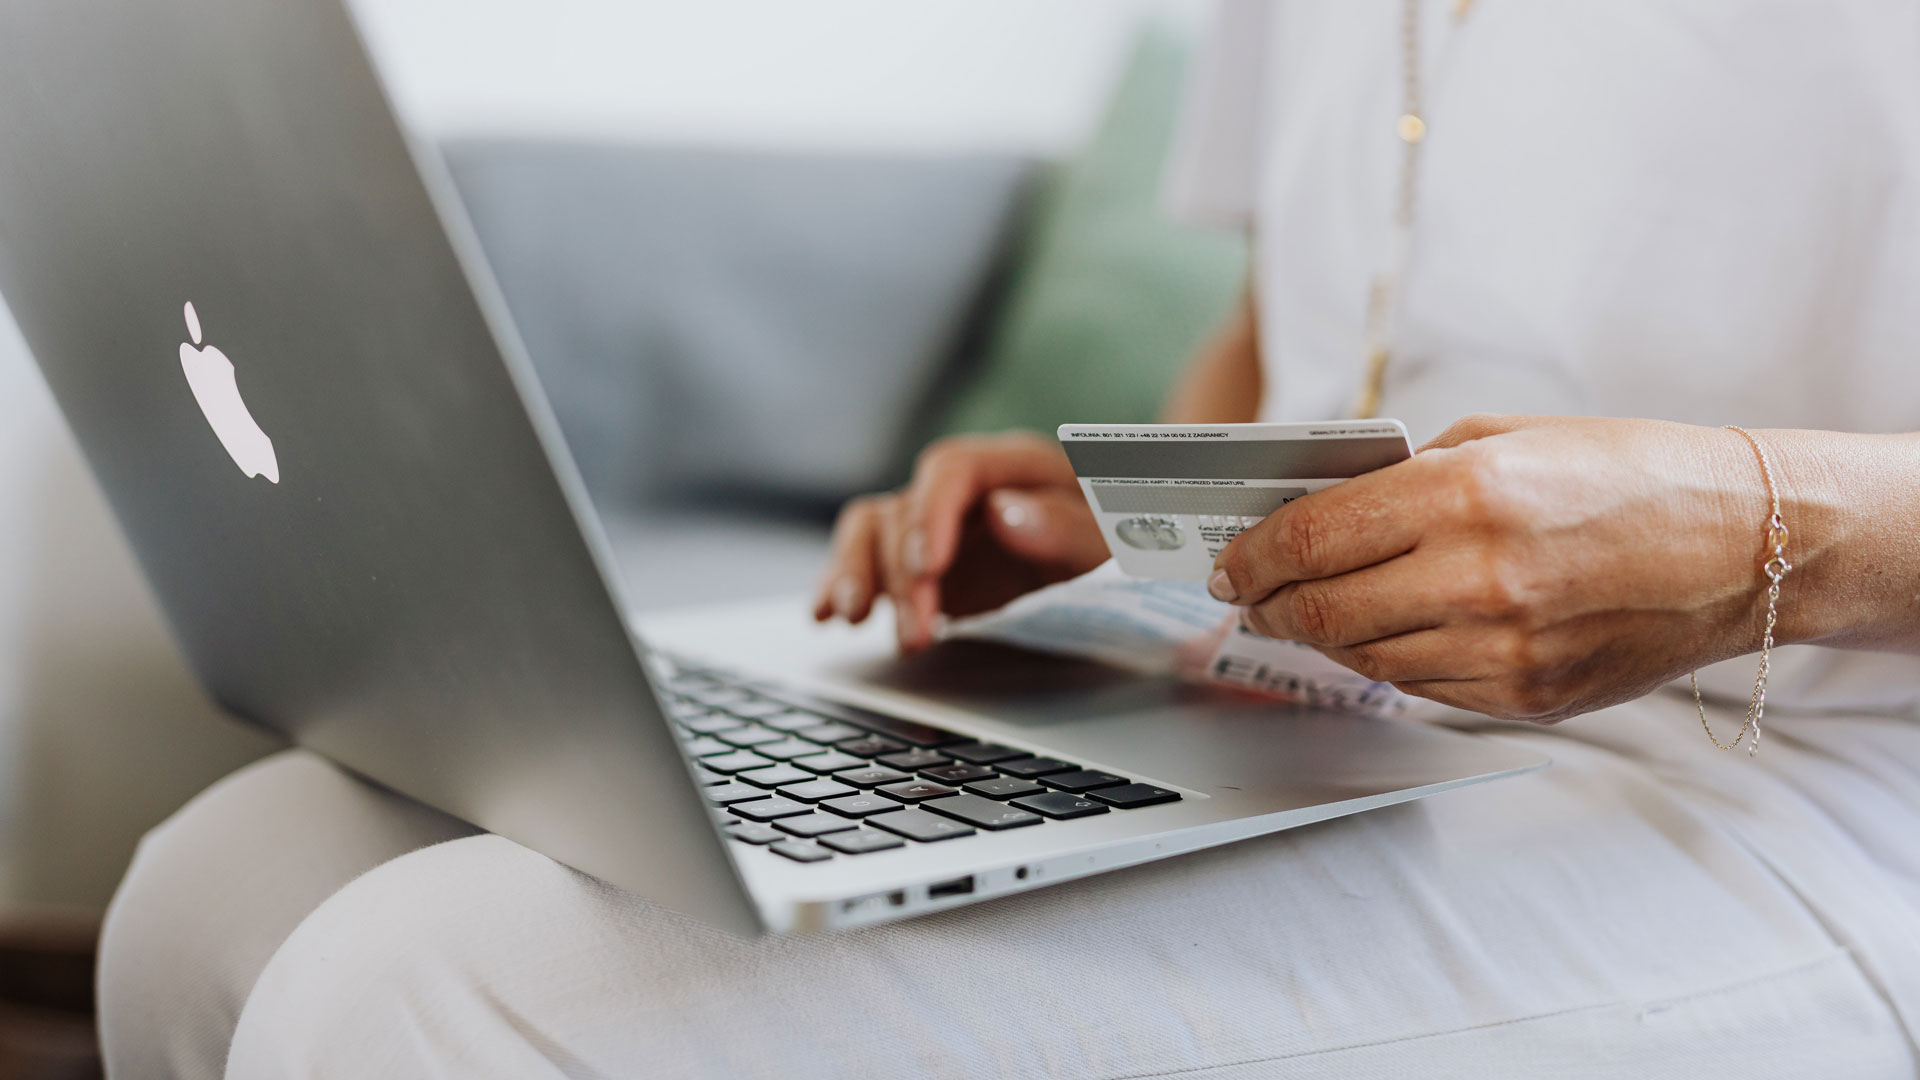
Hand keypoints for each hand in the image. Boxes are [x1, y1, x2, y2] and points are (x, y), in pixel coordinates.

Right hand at [813, 431, 1107, 651]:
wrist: (1121, 561)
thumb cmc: (1122, 542)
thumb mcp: (1114, 540)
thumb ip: (1067, 526)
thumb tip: (1005, 514)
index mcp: (1014, 465)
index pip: (952, 469)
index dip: (930, 513)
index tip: (927, 566)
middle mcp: (964, 488)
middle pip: (905, 509)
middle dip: (901, 574)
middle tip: (918, 633)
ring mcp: (934, 523)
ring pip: (871, 530)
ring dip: (856, 575)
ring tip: (852, 620)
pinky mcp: (917, 562)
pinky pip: (865, 560)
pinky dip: (841, 584)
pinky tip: (826, 615)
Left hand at [1208, 415, 1774, 721]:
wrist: (1745, 544)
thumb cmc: (1628, 474)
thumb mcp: (1506, 437)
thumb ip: (1406, 475)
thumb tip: (1316, 508)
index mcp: (1467, 495)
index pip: (1312, 538)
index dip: (1251, 556)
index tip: (1228, 563)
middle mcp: (1479, 579)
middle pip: (1320, 609)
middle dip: (1267, 604)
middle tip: (1247, 596)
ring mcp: (1504, 650)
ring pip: (1362, 657)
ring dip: (1320, 636)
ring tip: (1303, 612)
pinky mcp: (1527, 699)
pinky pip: (1420, 687)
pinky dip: (1386, 661)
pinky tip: (1382, 634)